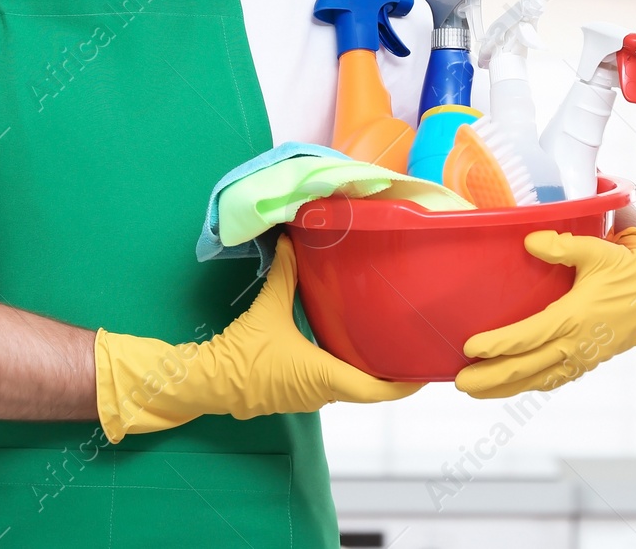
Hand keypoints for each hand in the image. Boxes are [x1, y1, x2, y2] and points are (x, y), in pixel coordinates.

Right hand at [95, 235, 419, 441]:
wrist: (210, 382)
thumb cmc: (243, 353)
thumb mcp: (268, 309)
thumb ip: (284, 274)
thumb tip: (289, 239)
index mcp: (324, 376)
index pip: (376, 390)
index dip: (404, 383)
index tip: (425, 371)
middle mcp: (324, 392)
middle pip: (370, 389)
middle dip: (393, 372)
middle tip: (413, 346)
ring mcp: (312, 396)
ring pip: (352, 386)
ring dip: (372, 370)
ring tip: (391, 342)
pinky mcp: (300, 393)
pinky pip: (336, 383)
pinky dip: (351, 369)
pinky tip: (355, 345)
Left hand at [455, 227, 635, 399]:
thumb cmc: (626, 268)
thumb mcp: (597, 251)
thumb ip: (563, 246)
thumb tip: (530, 240)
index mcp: (576, 316)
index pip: (529, 337)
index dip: (498, 345)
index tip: (471, 348)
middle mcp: (577, 343)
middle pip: (527, 368)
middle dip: (492, 378)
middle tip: (461, 383)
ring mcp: (583, 357)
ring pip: (538, 379)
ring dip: (506, 387)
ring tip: (475, 391)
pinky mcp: (588, 361)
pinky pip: (554, 379)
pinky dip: (530, 384)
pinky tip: (511, 386)